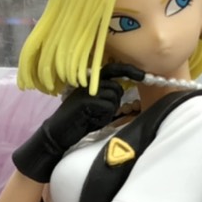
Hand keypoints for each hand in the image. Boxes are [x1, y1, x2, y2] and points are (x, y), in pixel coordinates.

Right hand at [12, 63, 144, 181]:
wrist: (58, 132)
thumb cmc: (79, 121)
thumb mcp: (95, 106)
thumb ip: (107, 96)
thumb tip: (123, 89)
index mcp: (91, 81)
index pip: (113, 69)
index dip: (129, 70)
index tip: (142, 75)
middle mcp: (89, 82)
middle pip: (117, 87)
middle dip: (115, 102)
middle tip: (101, 113)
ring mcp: (87, 89)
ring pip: (113, 96)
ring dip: (109, 111)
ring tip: (94, 117)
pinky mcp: (86, 100)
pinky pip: (107, 106)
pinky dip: (103, 117)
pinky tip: (91, 120)